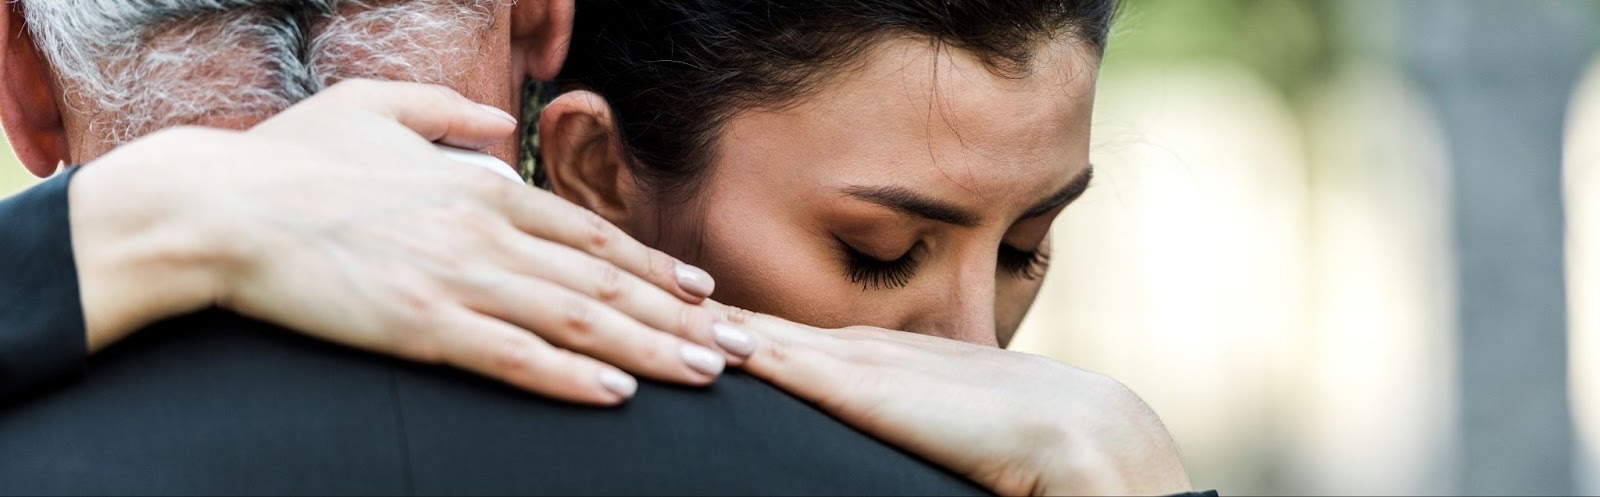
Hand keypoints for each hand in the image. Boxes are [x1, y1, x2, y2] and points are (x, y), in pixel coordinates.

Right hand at [69, 80, 744, 404]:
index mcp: (481, 183)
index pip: (591, 233)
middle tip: (739, 345)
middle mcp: (486, 229)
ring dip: (652, 350)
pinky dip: (570, 377)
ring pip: (578, 320)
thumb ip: (449, 114)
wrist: (220, 206)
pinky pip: (513, 358)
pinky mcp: (421, 326)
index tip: (702, 291)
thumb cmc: (292, 158)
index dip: (655, 266)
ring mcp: (458, 279)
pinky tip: (617, 395)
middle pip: (606, 281)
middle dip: (682, 317)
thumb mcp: (378, 107)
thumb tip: (499, 129)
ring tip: (706, 374)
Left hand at [717, 305, 1192, 495]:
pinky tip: (720, 342)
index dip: (801, 340)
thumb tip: (961, 463)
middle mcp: (922, 360)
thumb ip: (969, 449)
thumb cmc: (1075, 472)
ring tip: (675, 311)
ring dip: (744, 329)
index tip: (745, 331)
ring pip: (807, 344)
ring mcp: (908, 371)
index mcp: (952, 378)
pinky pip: (816, 368)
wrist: (1111, 457)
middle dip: (755, 321)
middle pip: (820, 336)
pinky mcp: (895, 395)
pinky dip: (767, 353)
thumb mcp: (1008, 450)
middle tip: (683, 301)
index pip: (857, 353)